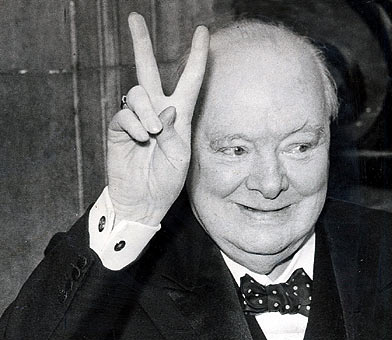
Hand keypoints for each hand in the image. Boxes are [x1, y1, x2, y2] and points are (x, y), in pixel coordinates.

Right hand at [107, 13, 208, 225]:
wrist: (144, 200)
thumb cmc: (167, 180)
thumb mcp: (181, 157)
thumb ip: (175, 131)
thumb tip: (164, 107)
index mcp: (178, 116)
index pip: (189, 80)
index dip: (196, 57)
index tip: (203, 32)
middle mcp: (156, 111)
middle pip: (148, 70)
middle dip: (141, 44)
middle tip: (135, 18)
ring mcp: (137, 119)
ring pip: (138, 92)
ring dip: (147, 112)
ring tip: (152, 135)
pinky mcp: (120, 128)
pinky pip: (126, 114)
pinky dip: (136, 126)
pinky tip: (142, 140)